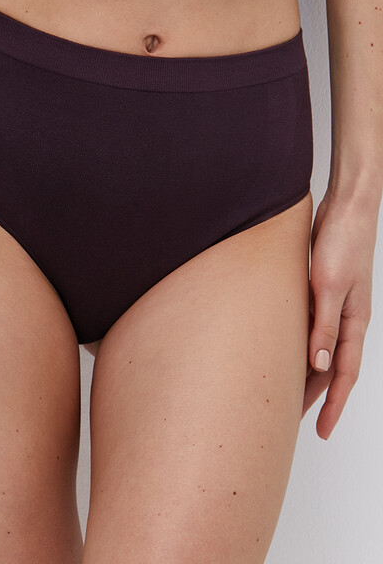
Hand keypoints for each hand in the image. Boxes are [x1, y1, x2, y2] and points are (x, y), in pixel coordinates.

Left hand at [302, 187, 377, 438]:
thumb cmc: (344, 241)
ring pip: (320, 347)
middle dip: (315, 396)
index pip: (344, 374)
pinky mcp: (322, 290)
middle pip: (331, 367)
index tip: (321, 430)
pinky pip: (312, 326)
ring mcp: (335, 304)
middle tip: (293, 420)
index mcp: (354, 321)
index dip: (333, 404)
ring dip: (305, 371)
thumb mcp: (330, 285)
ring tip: (284, 391)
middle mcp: (347, 318)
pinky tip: (283, 349)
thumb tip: (318, 365)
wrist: (346, 206)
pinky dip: (300, 344)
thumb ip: (324, 324)